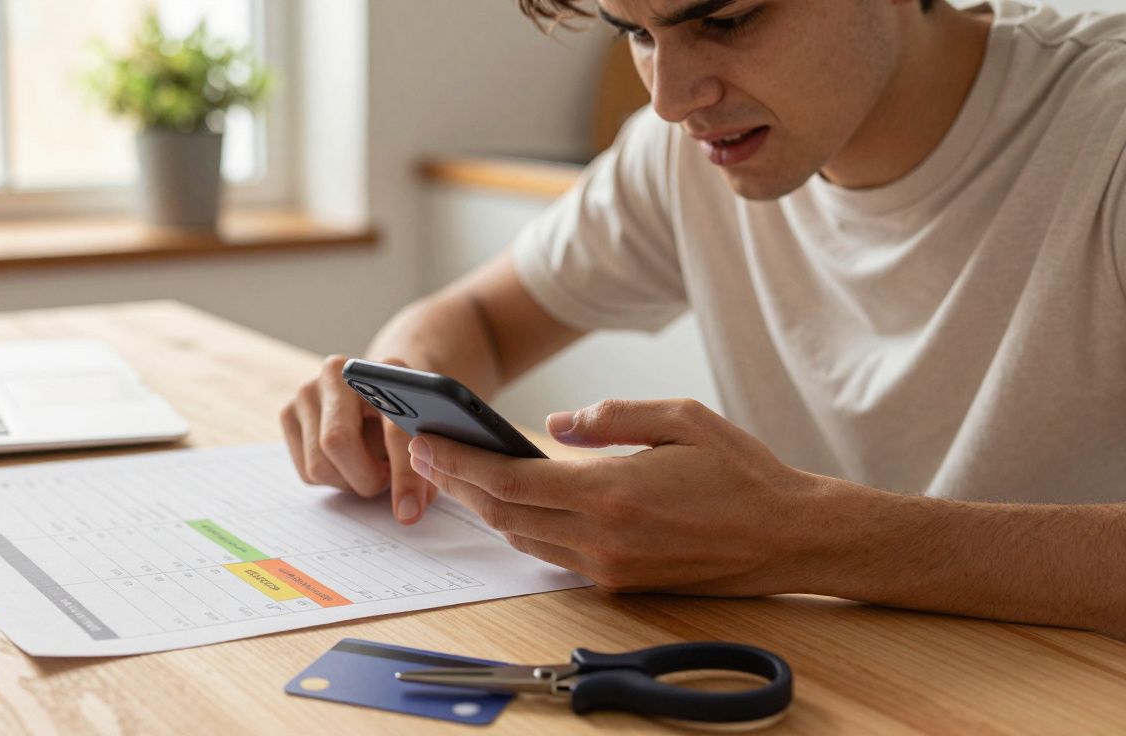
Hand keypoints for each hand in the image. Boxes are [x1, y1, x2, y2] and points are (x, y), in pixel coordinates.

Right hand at [280, 355, 435, 523]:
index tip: (409, 510)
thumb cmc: (409, 414)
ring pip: (319, 463)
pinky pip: (307, 471)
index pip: (393, 427)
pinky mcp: (288, 412)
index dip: (405, 474)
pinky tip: (350, 463)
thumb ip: (428, 463)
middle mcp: (338, 372)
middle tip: (384, 483)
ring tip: (371, 469)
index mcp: (385, 368)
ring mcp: (308, 391)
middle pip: (337, 441)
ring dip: (350, 481)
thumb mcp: (430, 433)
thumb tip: (411, 506)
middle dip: (365, 477)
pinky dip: (333, 479)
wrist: (381, 390)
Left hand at [407, 398, 826, 593]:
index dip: (461, 463)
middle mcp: (601, 538)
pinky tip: (512, 505)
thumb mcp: (681, 418)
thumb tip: (555, 425)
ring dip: (485, 510)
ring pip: (524, 540)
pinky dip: (523, 528)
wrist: (790, 537)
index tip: (428, 442)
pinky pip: (554, 555)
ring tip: (458, 476)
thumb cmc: (742, 473)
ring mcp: (609, 566)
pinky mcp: (621, 582)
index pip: (511, 482)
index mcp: (611, 493)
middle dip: (458, 484)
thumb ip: (611, 417)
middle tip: (427, 454)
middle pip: (504, 515)